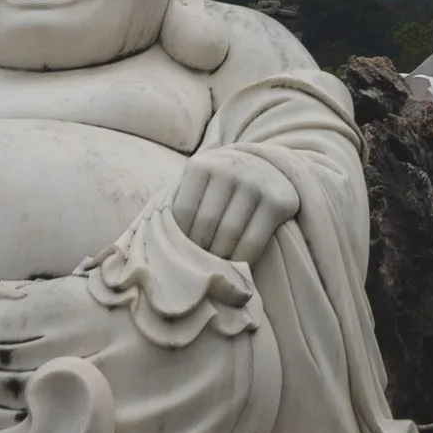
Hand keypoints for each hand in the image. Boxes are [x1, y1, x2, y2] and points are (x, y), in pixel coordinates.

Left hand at [169, 142, 297, 266]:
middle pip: (206, 225)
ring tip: (215, 268)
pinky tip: (235, 264)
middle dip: (200, 251)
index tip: (183, 252)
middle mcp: (230, 169)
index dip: (181, 238)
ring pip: (229, 236)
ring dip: (219, 258)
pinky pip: (253, 242)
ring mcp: (256, 183)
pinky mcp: (277, 201)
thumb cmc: (223, 184)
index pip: (184, 213)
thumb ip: (181, 206)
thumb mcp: (201, 182)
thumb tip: (155, 246)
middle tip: (199, 266)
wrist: (270, 166)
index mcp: (203, 164)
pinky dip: (241, 260)